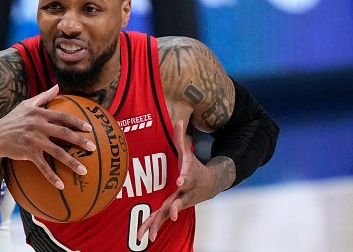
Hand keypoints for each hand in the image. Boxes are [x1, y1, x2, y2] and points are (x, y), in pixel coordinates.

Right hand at [0, 85, 95, 189]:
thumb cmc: (12, 119)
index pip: (63, 117)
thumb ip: (44, 96)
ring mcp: (33, 140)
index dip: (77, 122)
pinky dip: (52, 176)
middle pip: (64, 133)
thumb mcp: (26, 105)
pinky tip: (61, 185)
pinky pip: (43, 166)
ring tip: (84, 170)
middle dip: (80, 141)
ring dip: (71, 162)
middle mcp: (38, 125)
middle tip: (93, 148)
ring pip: (57, 152)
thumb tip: (58, 86)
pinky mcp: (27, 153)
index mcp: (40, 113)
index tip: (89, 128)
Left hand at [137, 120, 220, 241]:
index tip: (179, 181)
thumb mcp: (189, 154)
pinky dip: (153, 226)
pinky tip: (143, 236)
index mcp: (188, 178)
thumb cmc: (195, 167)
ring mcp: (179, 203)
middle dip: (174, 208)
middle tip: (171, 213)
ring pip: (167, 215)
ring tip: (148, 235)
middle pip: (178, 201)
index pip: (186, 177)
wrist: (211, 185)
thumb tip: (177, 119)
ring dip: (158, 224)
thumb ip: (180, 138)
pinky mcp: (173, 209)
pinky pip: (161, 219)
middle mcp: (184, 193)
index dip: (184, 178)